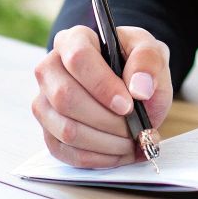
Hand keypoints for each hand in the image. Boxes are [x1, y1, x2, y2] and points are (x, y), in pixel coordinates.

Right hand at [32, 25, 171, 168]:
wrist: (132, 88)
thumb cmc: (136, 67)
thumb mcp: (152, 53)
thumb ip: (149, 62)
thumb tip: (139, 87)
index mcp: (74, 40)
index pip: (77, 58)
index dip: (102, 85)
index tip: (127, 104)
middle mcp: (50, 69)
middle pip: (65, 98)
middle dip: (106, 120)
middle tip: (134, 128)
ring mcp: (45, 102)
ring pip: (65, 130)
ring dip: (105, 142)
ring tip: (132, 141)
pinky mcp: (48, 131)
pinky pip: (65, 152)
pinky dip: (98, 158)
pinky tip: (119, 152)